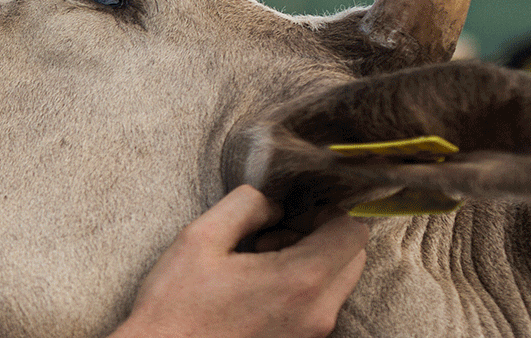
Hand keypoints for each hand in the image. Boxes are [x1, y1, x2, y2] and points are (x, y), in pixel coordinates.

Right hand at [111, 185, 368, 337]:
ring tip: (260, 265)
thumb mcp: (199, 238)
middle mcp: (317, 311)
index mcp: (299, 279)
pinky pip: (321, 305)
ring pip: (340, 282)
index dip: (323, 213)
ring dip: (312, 263)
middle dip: (320, 237)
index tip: (287, 216)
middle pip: (354, 257)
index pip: (352, 232)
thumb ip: (246, 205)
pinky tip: (258, 290)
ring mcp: (312, 334)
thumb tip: (275, 204)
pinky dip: (302, 288)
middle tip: (271, 238)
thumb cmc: (175, 306)